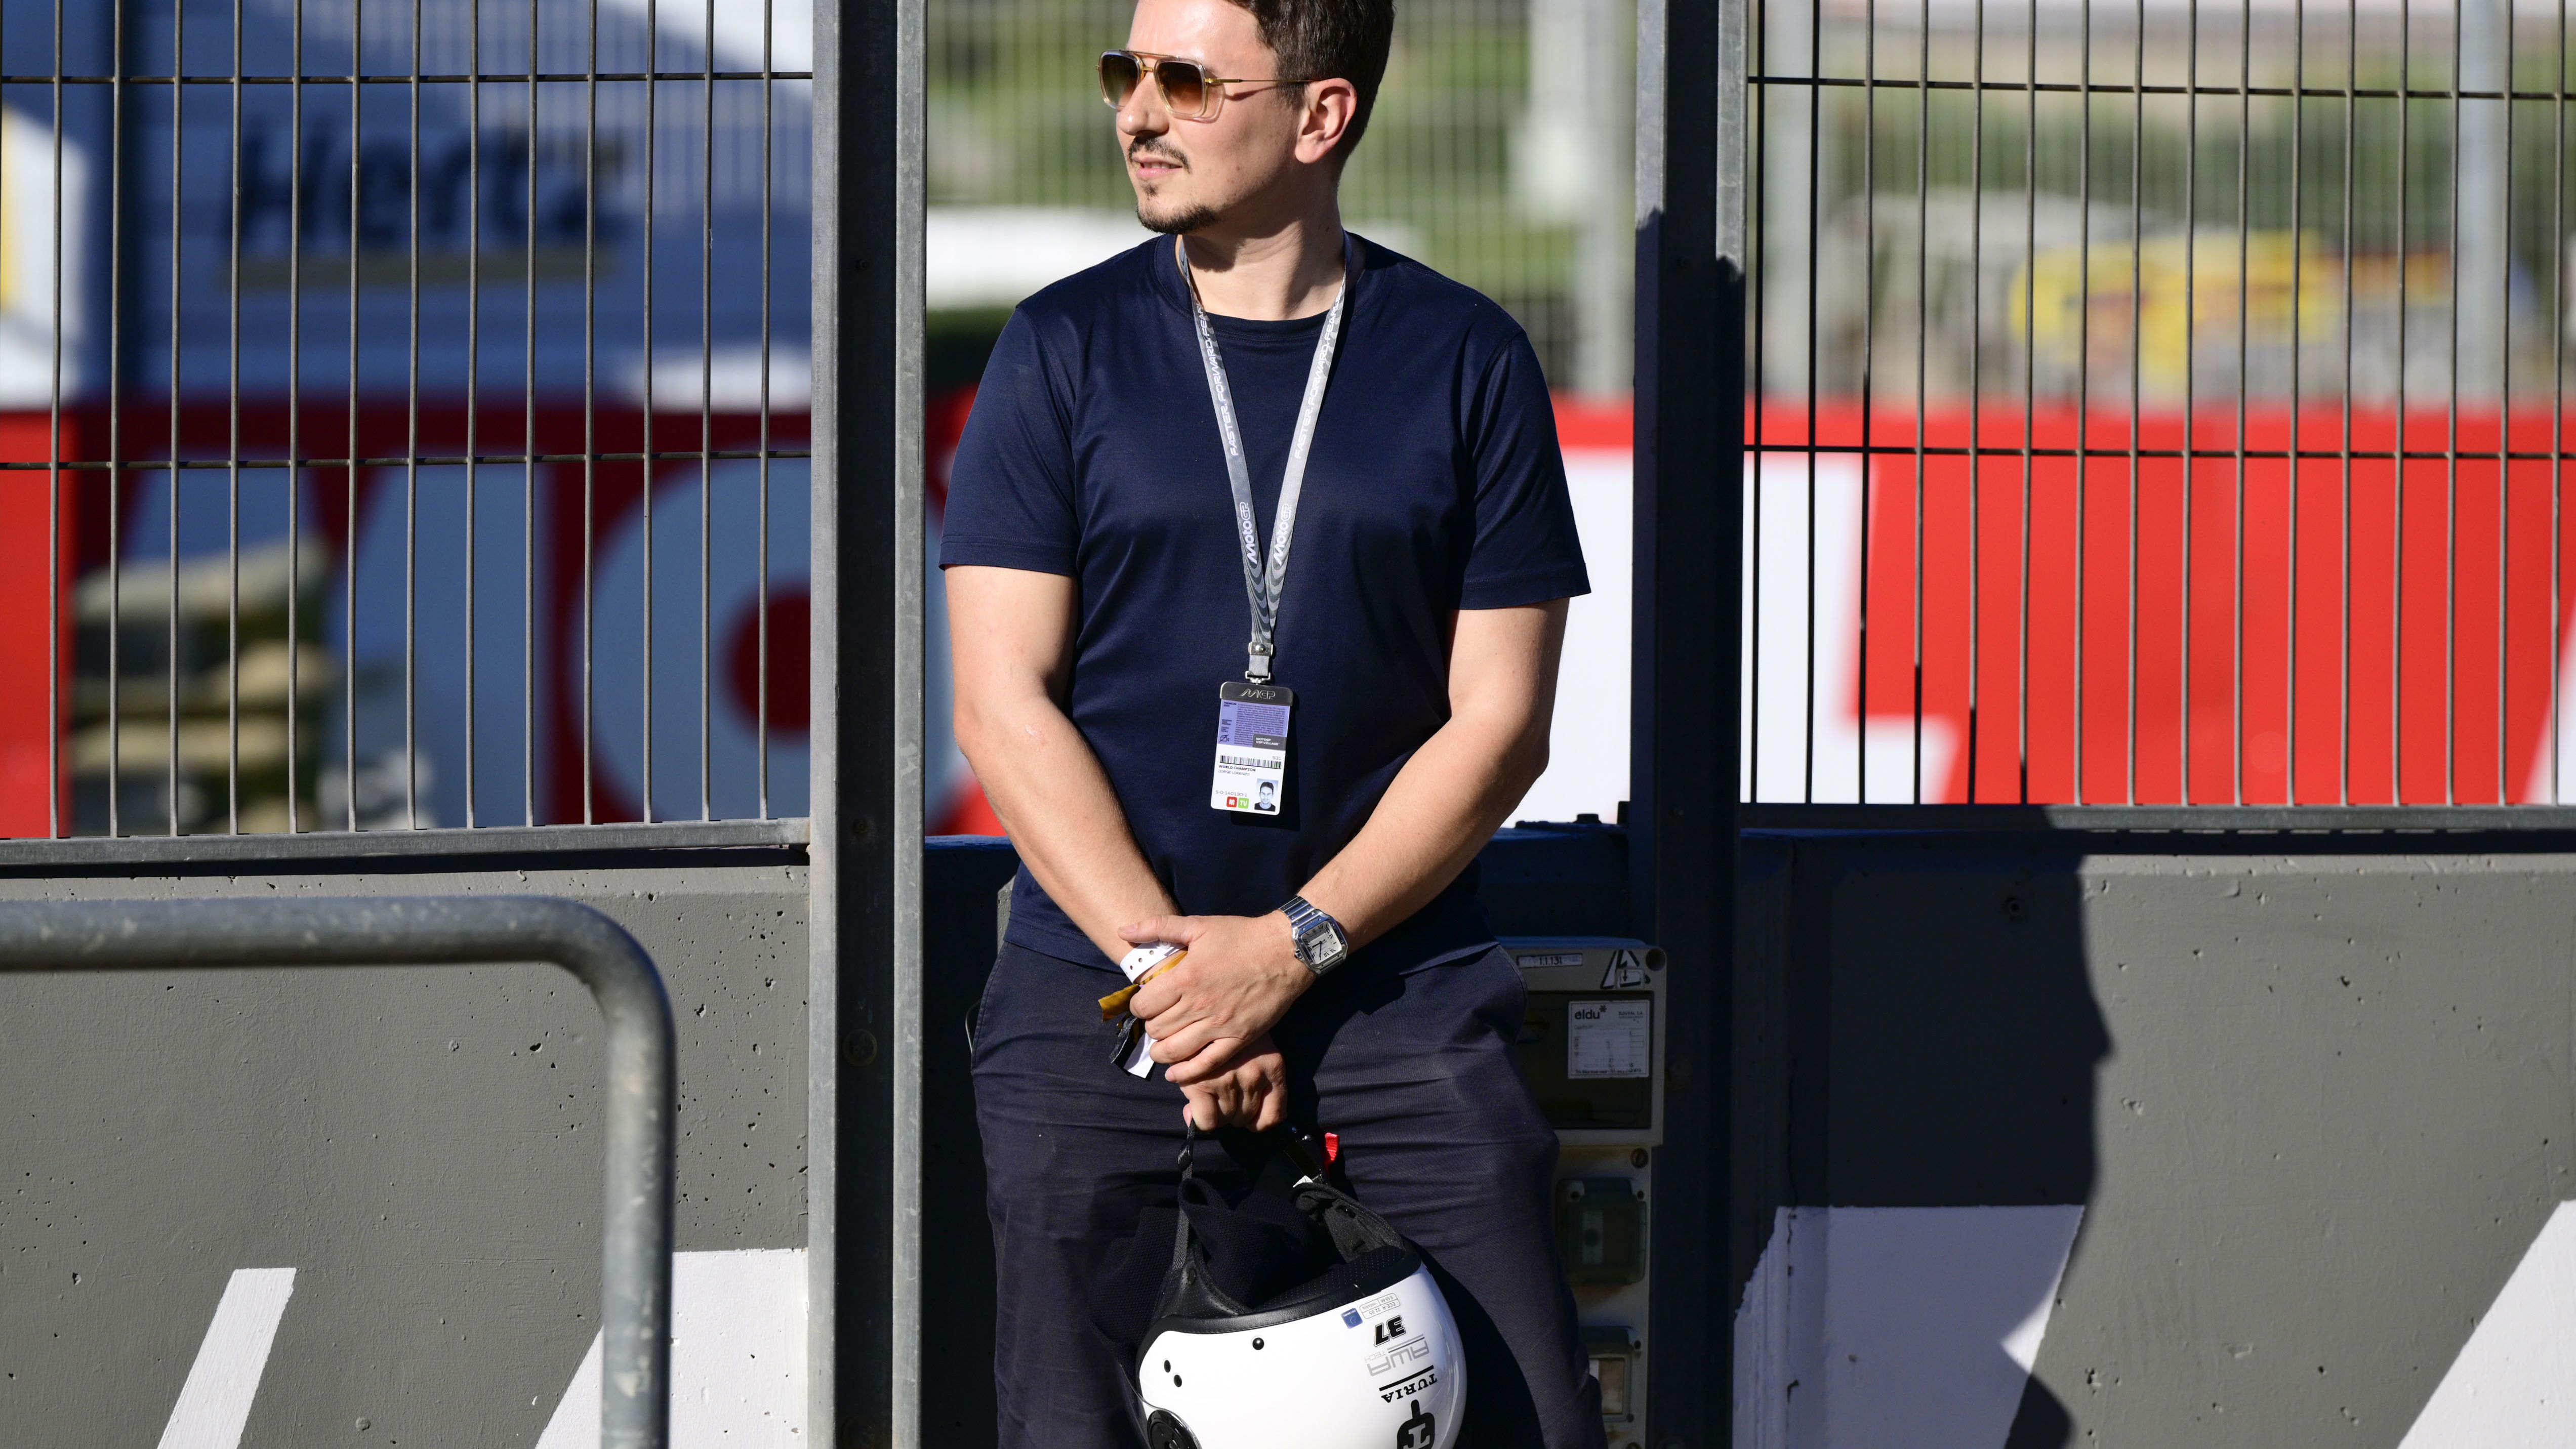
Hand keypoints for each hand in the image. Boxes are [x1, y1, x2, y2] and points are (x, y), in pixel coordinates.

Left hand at [1123, 911, 1312, 1084]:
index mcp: (1185, 977)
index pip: (1143, 1005)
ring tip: (1162, 1045)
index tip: (1147, 1003)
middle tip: (1157, 1021)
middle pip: (1156, 1030)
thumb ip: (1157, 927)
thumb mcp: (1198, 924)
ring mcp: (1219, 1025)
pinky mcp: (1239, 1038)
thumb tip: (1123, 931)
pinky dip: (1186, 1073)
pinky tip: (1176, 1073)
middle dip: (1150, 1027)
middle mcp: (1199, 1005)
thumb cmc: (1242, 936)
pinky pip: (1206, 1064)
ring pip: (1174, 1050)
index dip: (1139, 1006)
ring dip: (1161, 1052)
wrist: (1286, 951)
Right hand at [1178, 1034, 1287, 1130]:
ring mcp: (1229, 1080)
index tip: (1245, 1112)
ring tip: (1208, 1092)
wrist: (1199, 1008)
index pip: (1274, 1116)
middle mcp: (1255, 1075)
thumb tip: (1233, 1111)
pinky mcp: (1203, 1084)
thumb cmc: (1227, 1029)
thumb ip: (1251, 1083)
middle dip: (1232, 1112)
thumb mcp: (1251, 1047)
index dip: (1256, 1120)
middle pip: (1245, 1119)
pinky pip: (1207, 1121)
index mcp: (1273, 1066)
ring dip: (1216, 1112)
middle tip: (1220, 1095)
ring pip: (1226, 1120)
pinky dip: (1200, 1118)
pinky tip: (1195, 1102)